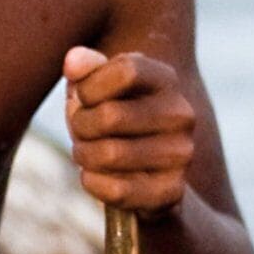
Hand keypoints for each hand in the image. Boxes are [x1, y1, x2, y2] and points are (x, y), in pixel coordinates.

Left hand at [64, 47, 195, 213]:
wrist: (141, 173)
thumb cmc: (110, 119)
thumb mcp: (96, 88)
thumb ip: (86, 69)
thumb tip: (73, 62)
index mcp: (166, 79)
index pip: (126, 70)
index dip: (91, 86)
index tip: (85, 97)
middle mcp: (181, 114)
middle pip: (110, 115)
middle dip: (81, 126)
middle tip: (81, 132)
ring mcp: (181, 154)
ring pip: (110, 155)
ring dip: (84, 156)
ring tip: (88, 153)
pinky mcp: (172, 191)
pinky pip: (118, 190)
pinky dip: (93, 183)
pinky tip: (95, 177)